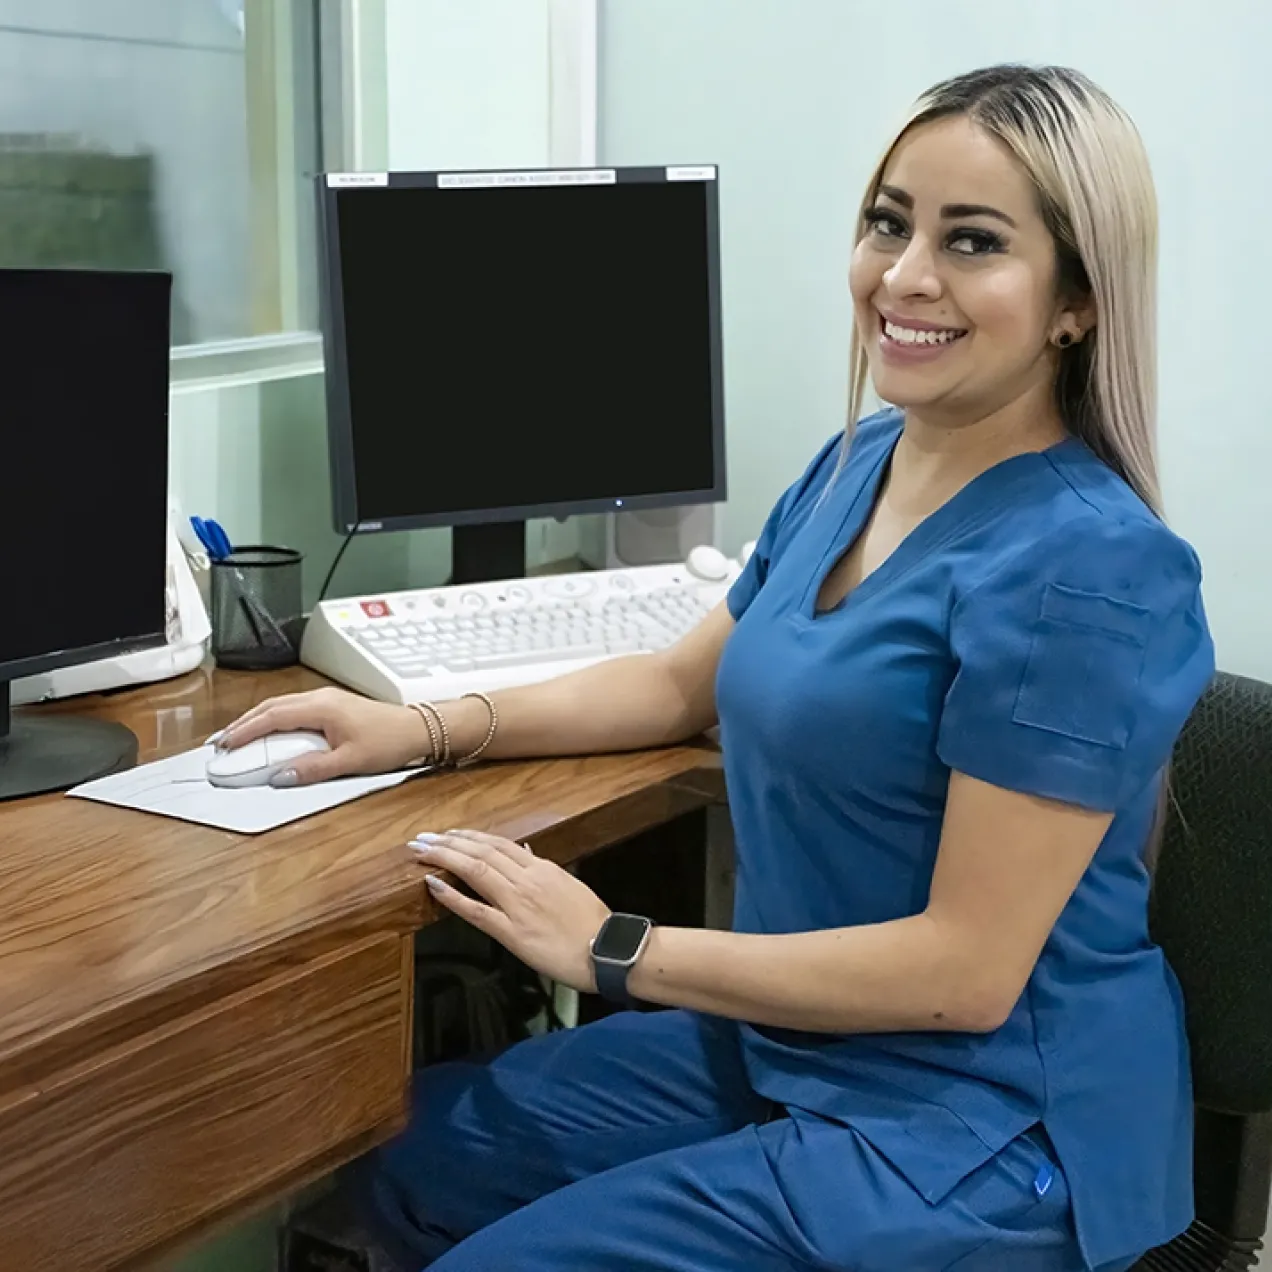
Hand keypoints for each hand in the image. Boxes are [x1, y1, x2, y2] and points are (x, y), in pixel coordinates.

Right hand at [215, 687, 429, 784]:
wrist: (417, 729)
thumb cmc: (388, 742)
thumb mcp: (350, 762)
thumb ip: (313, 769)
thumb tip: (280, 776)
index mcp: (321, 707)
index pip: (272, 717)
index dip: (245, 731)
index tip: (224, 746)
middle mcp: (320, 697)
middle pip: (271, 707)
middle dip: (244, 724)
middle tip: (221, 743)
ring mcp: (326, 699)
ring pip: (282, 705)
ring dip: (258, 720)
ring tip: (237, 738)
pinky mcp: (333, 705)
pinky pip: (294, 708)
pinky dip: (275, 719)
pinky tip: (269, 732)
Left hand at [412, 830, 609, 992]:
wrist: (608, 950)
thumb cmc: (593, 922)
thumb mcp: (570, 885)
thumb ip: (544, 869)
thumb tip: (525, 853)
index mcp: (542, 868)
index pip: (499, 844)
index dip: (470, 836)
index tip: (450, 833)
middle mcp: (527, 880)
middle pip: (482, 851)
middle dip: (449, 841)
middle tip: (424, 837)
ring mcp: (518, 904)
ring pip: (475, 871)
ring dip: (444, 858)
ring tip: (421, 851)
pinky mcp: (512, 931)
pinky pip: (476, 910)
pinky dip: (452, 896)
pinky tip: (432, 885)